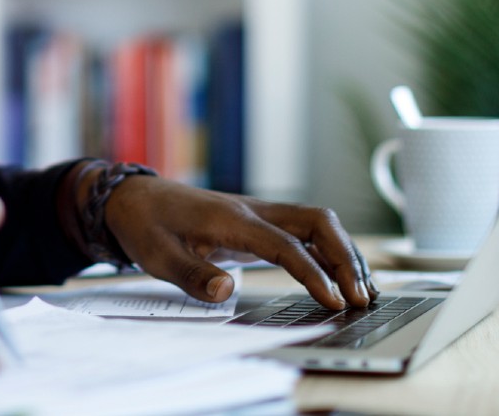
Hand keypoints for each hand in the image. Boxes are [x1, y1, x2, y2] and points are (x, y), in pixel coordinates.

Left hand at [103, 177, 377, 309]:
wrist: (134, 198)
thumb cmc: (146, 225)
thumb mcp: (157, 255)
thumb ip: (191, 273)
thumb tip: (227, 291)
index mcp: (232, 218)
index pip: (286, 244)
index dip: (313, 272)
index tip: (334, 300)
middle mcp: (254, 210)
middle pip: (317, 222)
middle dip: (345, 258)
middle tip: (361, 297)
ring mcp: (260, 214)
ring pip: (317, 223)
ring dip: (344, 252)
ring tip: (364, 291)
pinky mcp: (259, 222)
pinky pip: (305, 231)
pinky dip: (330, 250)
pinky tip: (341, 275)